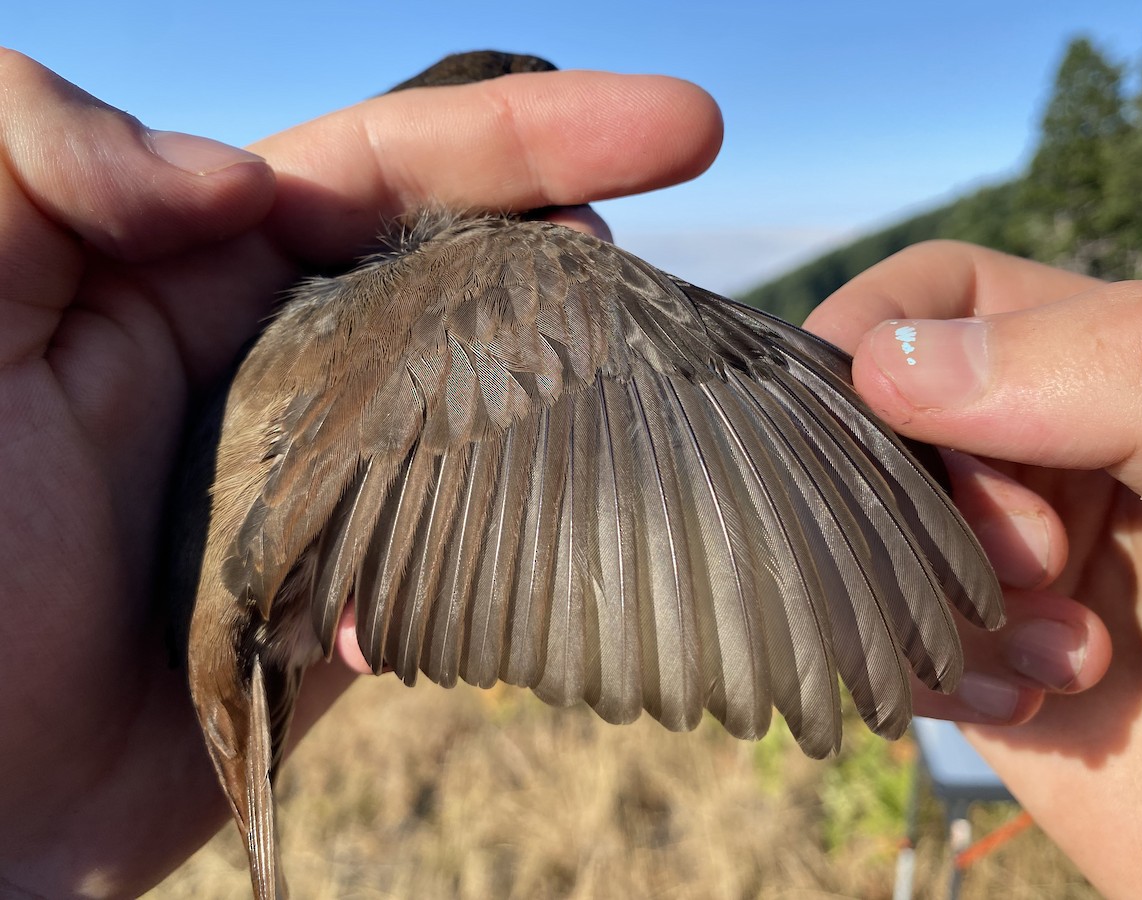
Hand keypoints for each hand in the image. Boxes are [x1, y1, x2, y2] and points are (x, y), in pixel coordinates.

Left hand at [0, 47, 720, 896]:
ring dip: (573, 372)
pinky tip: (585, 499)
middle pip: (459, 267)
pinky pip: (467, 527)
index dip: (524, 135)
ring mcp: (325, 474)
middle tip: (657, 260)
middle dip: (574, 237)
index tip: (676, 124)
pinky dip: (529, 512)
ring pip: (483, 390)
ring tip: (654, 367)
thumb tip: (238, 180)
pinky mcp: (355, 584)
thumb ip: (29, 164)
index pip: (381, 166)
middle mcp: (271, 356)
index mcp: (187, 268)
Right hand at [807, 240, 1141, 896]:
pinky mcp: (972, 660)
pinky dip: (933, 667)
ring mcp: (1003, 562)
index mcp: (1117, 373)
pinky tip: (1026, 701)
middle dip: (929, 490)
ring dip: (937, 593)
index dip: (888, 327)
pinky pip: (882, 630)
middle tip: (1022, 560)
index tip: (869, 401)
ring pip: (870, 530)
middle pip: (890, 418)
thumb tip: (882, 360)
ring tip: (1052, 652)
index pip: (948, 293)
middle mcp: (1049, 457)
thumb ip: (1111, 368)